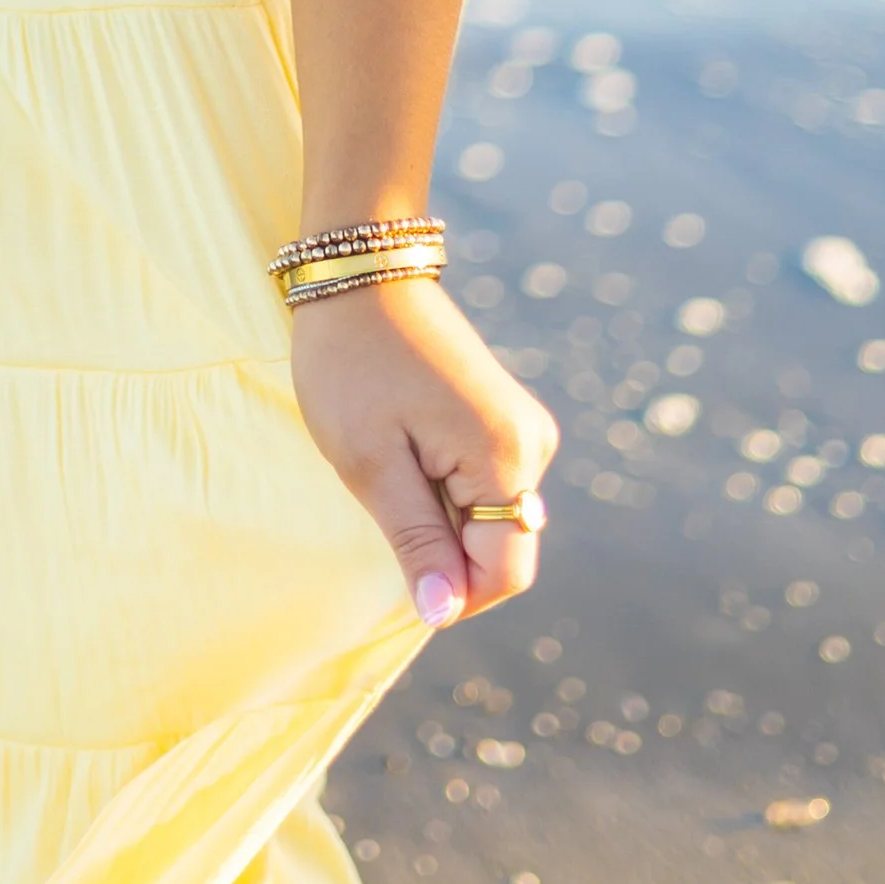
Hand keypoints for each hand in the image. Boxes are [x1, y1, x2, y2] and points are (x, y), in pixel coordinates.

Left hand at [289, 278, 556, 623]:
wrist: (360, 270)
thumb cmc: (352, 364)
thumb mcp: (371, 463)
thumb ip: (417, 542)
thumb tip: (443, 613)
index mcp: (507, 459)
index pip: (503, 574)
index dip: (449, 592)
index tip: (390, 563)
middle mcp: (532, 445)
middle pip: (498, 547)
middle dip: (440, 547)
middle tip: (379, 495)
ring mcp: (521, 427)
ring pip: (487, 518)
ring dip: (437, 515)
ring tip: (388, 461)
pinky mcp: (504, 416)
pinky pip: (482, 485)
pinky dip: (441, 488)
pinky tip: (402, 448)